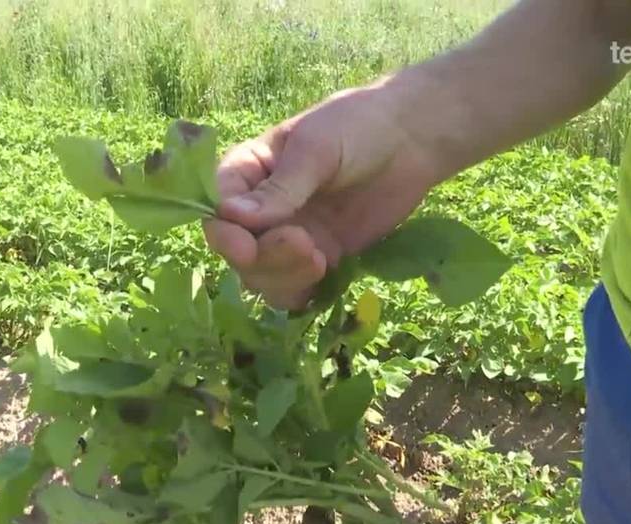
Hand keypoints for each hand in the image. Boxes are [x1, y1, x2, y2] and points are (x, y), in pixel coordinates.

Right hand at [204, 84, 437, 309]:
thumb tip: (232, 216)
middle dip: (263, 257)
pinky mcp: (319, 257)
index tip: (245, 247)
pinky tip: (326, 272)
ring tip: (320, 258)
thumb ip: (280, 188)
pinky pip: (295, 289)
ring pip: (262, 275)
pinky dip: (301, 290)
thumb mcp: (316, 149)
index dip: (224, 233)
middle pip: (237, 250)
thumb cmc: (358, 127)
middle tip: (304, 245)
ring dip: (283, 276)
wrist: (412, 140)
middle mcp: (261, 208)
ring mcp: (289, 235)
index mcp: (250, 171)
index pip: (218, 207)